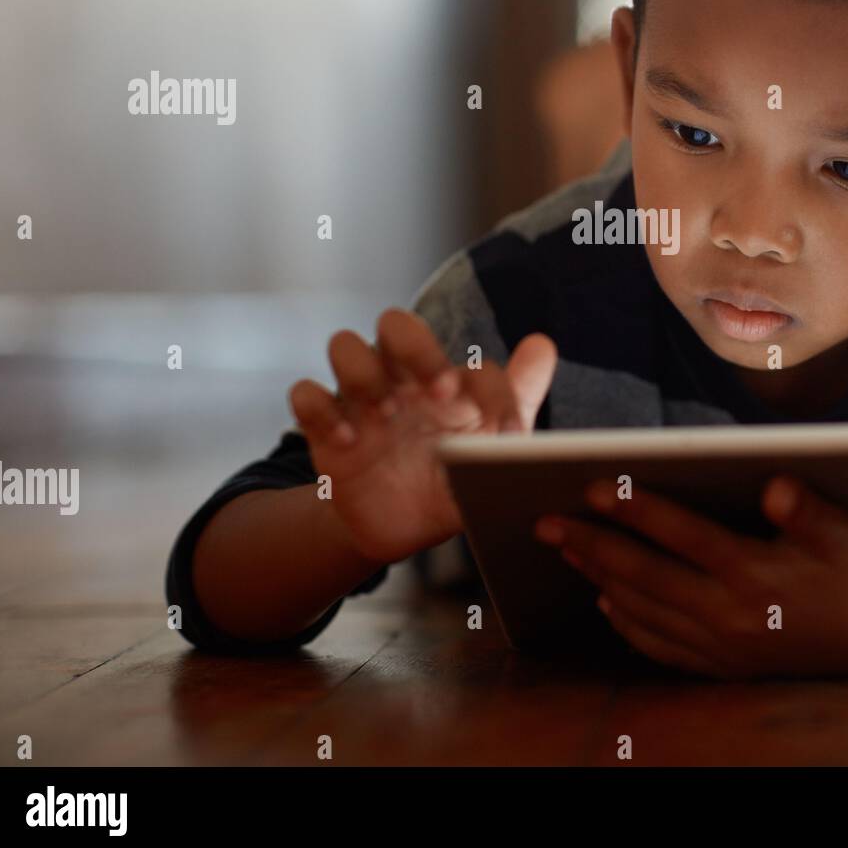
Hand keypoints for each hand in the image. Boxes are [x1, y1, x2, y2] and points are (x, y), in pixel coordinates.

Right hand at [289, 308, 556, 565]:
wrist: (403, 525)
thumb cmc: (452, 472)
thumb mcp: (490, 448)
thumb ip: (516, 396)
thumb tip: (542, 344)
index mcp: (450, 381)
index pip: (470, 362)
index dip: (491, 391)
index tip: (506, 434)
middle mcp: (403, 377)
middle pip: (396, 323)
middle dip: (417, 347)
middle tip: (438, 392)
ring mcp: (361, 397)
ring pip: (345, 344)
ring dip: (365, 373)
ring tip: (386, 413)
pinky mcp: (324, 426)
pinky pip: (305, 394)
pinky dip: (323, 410)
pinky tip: (349, 441)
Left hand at [534, 476, 847, 678]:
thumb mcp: (846, 530)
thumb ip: (803, 507)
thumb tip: (770, 484)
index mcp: (757, 574)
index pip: (681, 535)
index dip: (634, 507)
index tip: (592, 486)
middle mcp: (732, 615)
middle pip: (644, 575)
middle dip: (590, 545)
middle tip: (544, 523)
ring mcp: (725, 646)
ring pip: (644, 611)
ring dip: (600, 579)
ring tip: (565, 552)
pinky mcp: (728, 665)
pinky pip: (663, 647)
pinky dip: (628, 624)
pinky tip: (608, 603)